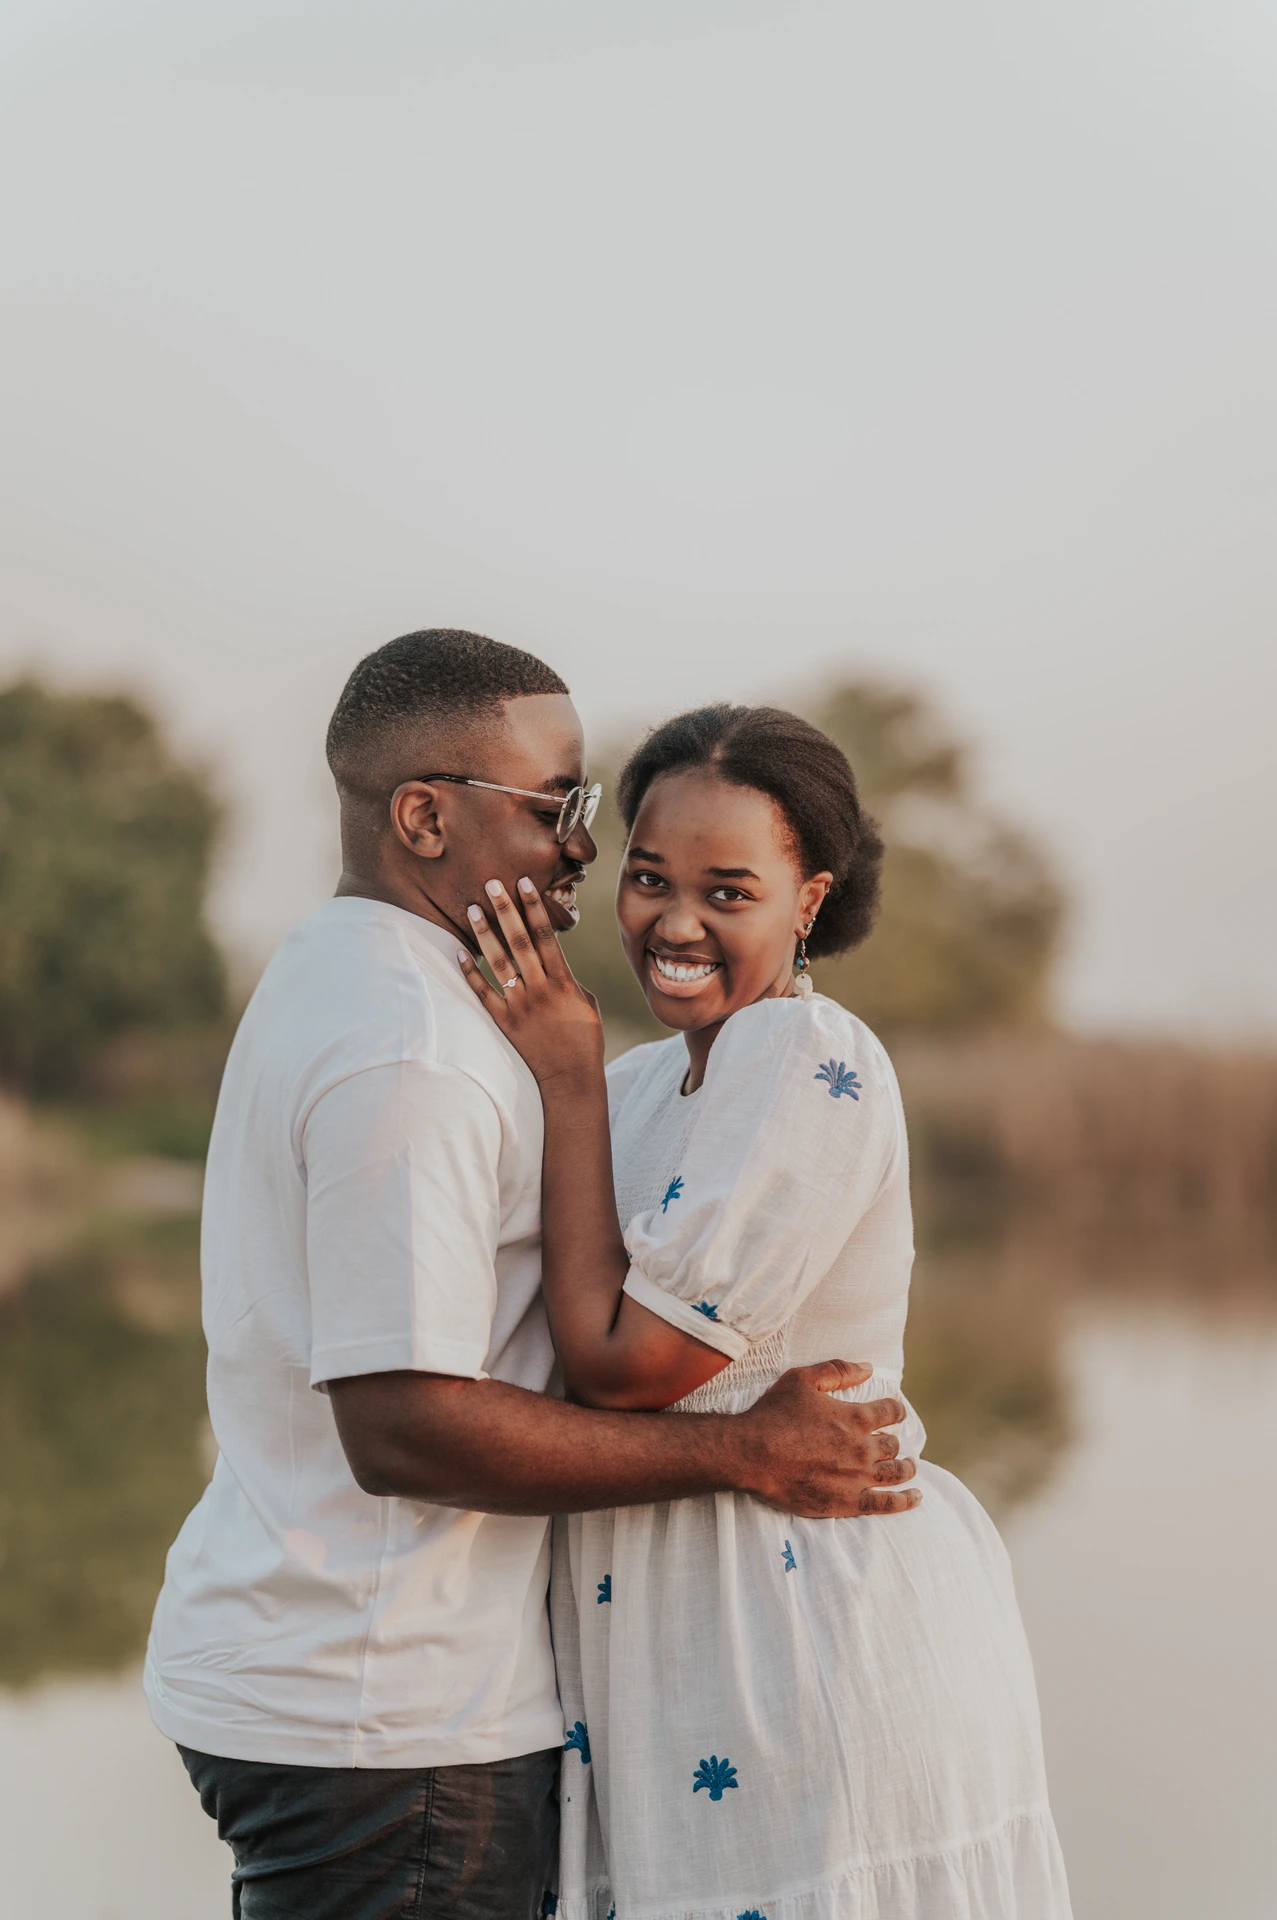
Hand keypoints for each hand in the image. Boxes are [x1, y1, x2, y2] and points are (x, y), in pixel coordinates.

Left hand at [458, 877, 604, 1086]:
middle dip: (505, 909)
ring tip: (472, 909)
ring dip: (484, 933)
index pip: (547, 935)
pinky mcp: (505, 1022)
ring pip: (498, 962)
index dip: (534, 907)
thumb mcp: (586, 1003)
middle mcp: (540, 989)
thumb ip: (568, 979)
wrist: (571, 1078)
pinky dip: (470, 973)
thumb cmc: (585, 1040)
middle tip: (491, 883)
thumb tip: (553, 963)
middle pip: (519, 941)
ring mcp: (520, 1005)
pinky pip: (483, 993)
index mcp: (564, 981)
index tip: (524, 883)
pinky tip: (458, 953)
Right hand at [736, 1359, 920, 1518]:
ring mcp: (857, 1478)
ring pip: (896, 1473)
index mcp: (855, 1417)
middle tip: (891, 1442)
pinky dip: (905, 1501)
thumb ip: (838, 1370)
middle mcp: (862, 1448)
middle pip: (892, 1444)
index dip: (895, 1409)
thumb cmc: (774, 1414)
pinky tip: (915, 1497)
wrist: (751, 1454)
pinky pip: (886, 1504)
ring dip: (906, 1468)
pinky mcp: (847, 1502)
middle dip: (894, 1441)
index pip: (891, 1411)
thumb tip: (869, 1367)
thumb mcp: (802, 1379)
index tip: (894, 1411)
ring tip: (910, 1467)